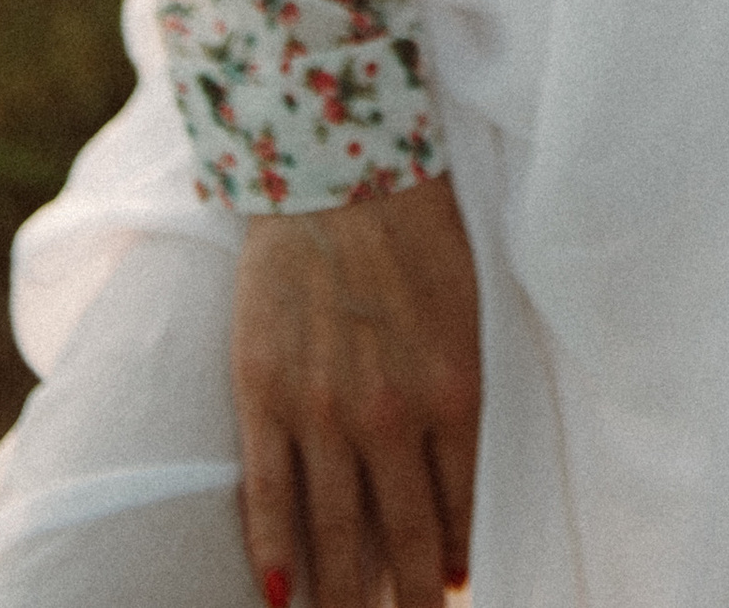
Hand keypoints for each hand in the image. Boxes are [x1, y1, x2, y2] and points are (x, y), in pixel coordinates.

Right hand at [232, 176, 481, 607]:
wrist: (339, 164)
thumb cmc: (416, 233)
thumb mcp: (465, 317)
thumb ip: (459, 406)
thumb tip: (452, 497)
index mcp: (452, 393)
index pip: (455, 518)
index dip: (450, 569)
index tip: (448, 596)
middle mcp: (389, 415)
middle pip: (398, 545)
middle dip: (405, 604)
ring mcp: (321, 410)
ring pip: (332, 538)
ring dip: (342, 598)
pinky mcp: (263, 393)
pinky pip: (268, 498)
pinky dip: (274, 558)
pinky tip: (281, 599)